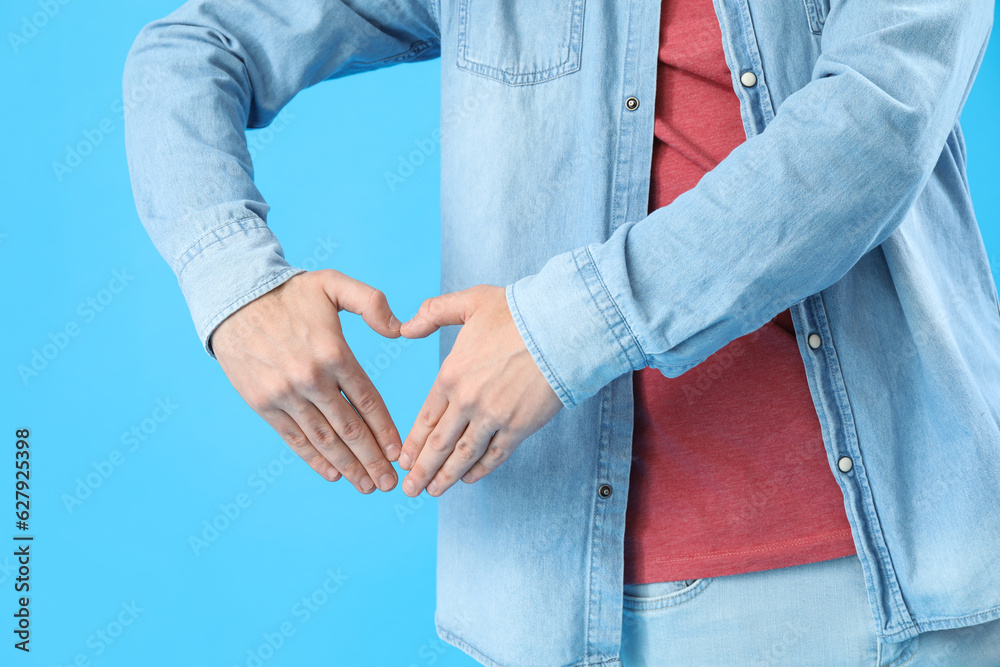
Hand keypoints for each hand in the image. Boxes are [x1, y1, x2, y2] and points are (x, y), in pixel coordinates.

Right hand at [211, 270, 402, 493]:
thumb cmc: (289, 292)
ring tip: (367, 485)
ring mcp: (285, 394)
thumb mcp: (334, 283)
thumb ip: (372, 302)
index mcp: (334, 353)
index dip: (385, 430)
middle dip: (372, 460)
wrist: (233, 298)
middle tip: (389, 483)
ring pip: (324, 439)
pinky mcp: (263, 404)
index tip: (399, 452)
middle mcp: (311, 379)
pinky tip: (333, 474)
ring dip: (347, 466)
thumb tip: (400, 330)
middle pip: (349, 428)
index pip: (368, 401)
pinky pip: (294, 438)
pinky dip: (314, 459)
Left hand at [396, 285, 562, 496]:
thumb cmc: (518, 312)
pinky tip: (469, 479)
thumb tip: (405, 328)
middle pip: (439, 444)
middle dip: (422, 470)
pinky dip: (480, 470)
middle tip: (409, 488)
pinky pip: (495, 455)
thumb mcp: (470, 302)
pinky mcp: (519, 427)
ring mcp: (493, 417)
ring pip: (463, 455)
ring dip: (446, 477)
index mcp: (451, 374)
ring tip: (433, 492)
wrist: (561, 328)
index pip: (425, 417)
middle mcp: (467, 401)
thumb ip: (434, 312)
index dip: (414, 443)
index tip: (404, 460)